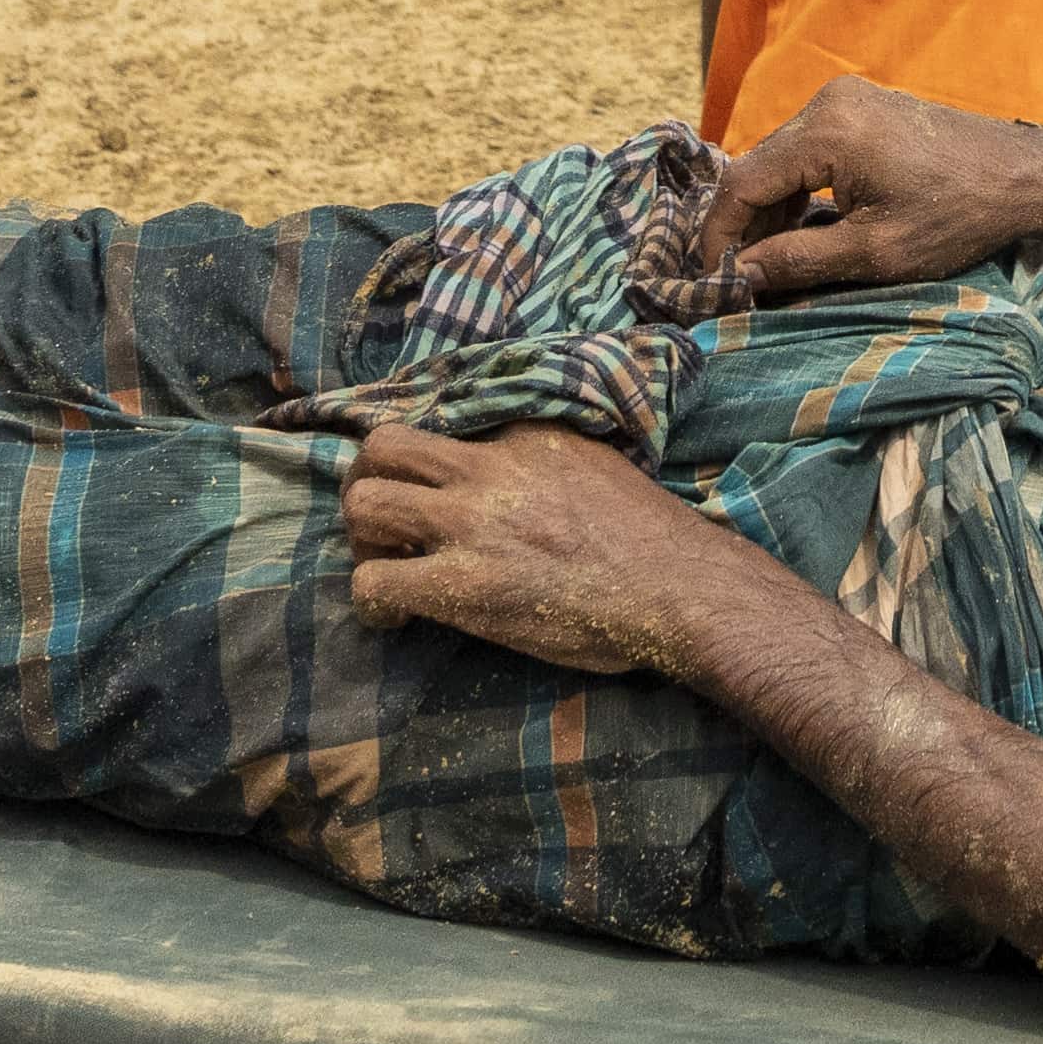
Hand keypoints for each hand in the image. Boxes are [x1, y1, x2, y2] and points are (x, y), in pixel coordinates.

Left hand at [343, 423, 779, 680]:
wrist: (680, 588)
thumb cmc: (653, 540)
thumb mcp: (599, 462)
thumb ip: (549, 456)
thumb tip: (524, 474)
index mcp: (523, 436)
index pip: (441, 424)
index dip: (423, 462)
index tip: (428, 488)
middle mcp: (488, 468)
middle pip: (382, 446)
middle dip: (368, 482)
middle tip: (383, 521)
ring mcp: (471, 525)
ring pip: (364, 504)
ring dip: (362, 540)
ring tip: (385, 567)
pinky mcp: (462, 584)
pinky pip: (374, 583)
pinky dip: (372, 604)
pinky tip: (395, 619)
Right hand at [693, 82, 1042, 312]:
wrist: (1024, 176)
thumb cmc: (958, 216)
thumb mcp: (874, 252)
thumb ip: (798, 260)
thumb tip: (739, 275)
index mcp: (827, 130)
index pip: (742, 181)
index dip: (719, 233)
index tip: (711, 277)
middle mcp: (829, 101)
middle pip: (758, 165)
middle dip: (744, 224)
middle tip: (739, 277)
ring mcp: (847, 98)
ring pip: (781, 157)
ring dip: (771, 208)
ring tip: (771, 261)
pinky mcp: (863, 106)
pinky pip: (809, 148)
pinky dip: (799, 188)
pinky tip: (806, 228)